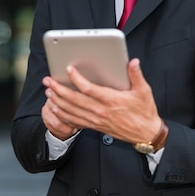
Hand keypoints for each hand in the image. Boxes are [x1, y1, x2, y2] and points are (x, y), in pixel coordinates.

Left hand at [41, 58, 162, 144]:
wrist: (146, 133)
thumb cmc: (144, 111)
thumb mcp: (144, 91)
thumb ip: (136, 75)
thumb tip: (133, 62)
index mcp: (111, 100)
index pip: (89, 89)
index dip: (77, 79)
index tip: (69, 69)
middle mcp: (101, 111)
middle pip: (75, 100)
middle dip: (59, 89)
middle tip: (48, 81)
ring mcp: (96, 120)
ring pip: (72, 111)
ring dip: (58, 101)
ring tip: (48, 92)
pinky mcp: (95, 126)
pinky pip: (75, 121)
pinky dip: (63, 115)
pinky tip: (55, 109)